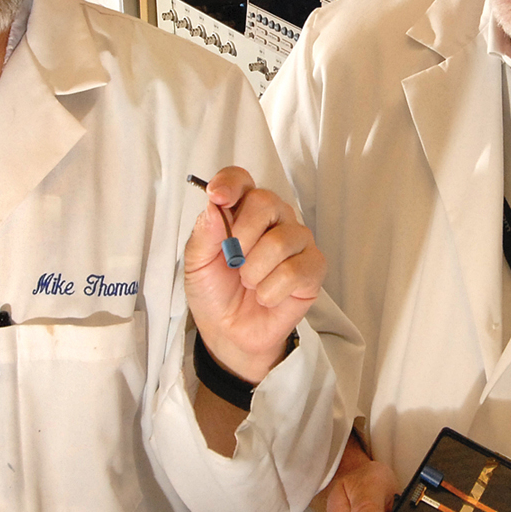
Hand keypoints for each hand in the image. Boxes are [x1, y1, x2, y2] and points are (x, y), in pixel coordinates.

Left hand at [184, 166, 323, 382]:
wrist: (229, 332)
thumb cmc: (215, 292)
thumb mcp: (197, 264)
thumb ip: (204, 234)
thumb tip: (215, 206)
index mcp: (243, 210)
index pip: (241, 179)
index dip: (230, 183)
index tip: (218, 197)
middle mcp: (274, 218)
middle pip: (266, 202)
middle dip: (241, 237)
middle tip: (233, 261)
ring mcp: (298, 241)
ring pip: (280, 240)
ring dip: (254, 271)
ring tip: (249, 284)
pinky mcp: (314, 267)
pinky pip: (295, 270)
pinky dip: (271, 290)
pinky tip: (266, 296)